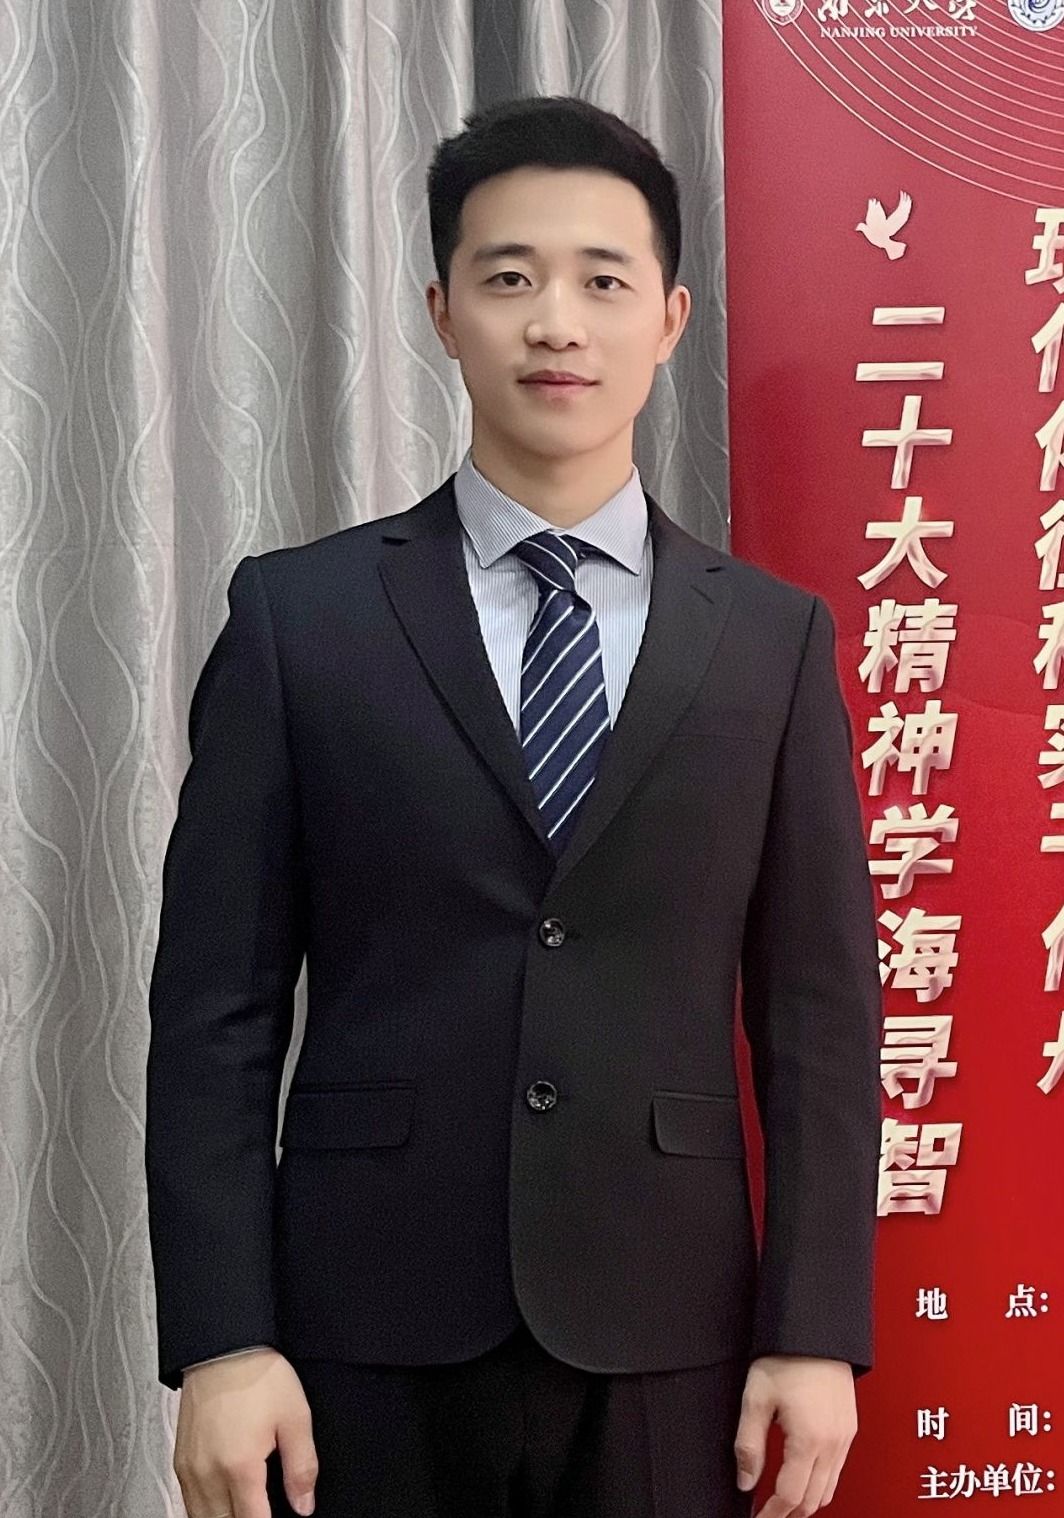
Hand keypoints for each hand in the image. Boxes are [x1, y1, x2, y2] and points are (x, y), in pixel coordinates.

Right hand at [174, 1348, 318, 1517]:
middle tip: (261, 1511)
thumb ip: (302, 1467)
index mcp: (239, 1467)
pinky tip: (222, 1505)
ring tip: (245, 1511)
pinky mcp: (180, 1461)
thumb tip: (303, 1504)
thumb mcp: (295, 1417)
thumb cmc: (257, 1375)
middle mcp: (209, 1474)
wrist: (223, 1346)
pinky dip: (205, 1511)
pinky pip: (189, 1503)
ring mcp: (190, 1469)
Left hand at [734, 1355, 856, 1515]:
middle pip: (812, 1500)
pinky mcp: (849, 1430)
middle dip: (788, 1513)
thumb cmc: (787, 1357)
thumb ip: (749, 1443)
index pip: (790, 1497)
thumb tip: (746, 1480)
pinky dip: (819, 1484)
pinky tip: (801, 1477)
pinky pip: (837, 1471)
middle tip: (766, 1513)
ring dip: (805, 1501)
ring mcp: (844, 1438)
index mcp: (809, 1440)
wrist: (817, 1331)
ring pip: (828, 1490)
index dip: (771, 1514)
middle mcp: (833, 1444)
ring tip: (780, 1500)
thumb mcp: (756, 1397)